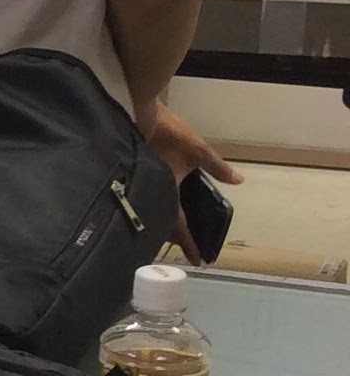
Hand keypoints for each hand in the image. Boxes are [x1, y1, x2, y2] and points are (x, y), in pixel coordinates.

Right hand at [143, 100, 242, 264]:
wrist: (137, 114)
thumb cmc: (168, 133)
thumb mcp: (198, 150)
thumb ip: (217, 167)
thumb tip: (238, 180)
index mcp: (169, 190)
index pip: (180, 225)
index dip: (190, 243)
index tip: (196, 261)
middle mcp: (155, 192)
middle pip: (165, 224)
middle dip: (177, 239)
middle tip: (188, 249)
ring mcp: (145, 185)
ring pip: (156, 213)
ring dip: (167, 225)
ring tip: (177, 232)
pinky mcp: (141, 177)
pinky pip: (152, 200)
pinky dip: (160, 209)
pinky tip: (165, 206)